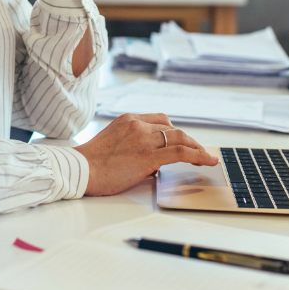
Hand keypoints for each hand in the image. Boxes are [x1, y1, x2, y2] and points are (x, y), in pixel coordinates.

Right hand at [74, 113, 217, 196]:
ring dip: (196, 148)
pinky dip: (198, 155)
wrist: (80, 170)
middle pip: (172, 128)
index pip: (160, 120)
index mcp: (128, 119)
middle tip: (198, 151)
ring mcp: (144, 139)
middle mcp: (138, 125)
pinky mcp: (149, 155)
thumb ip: (133, 146)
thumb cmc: (91, 163)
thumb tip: (151, 164)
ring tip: (206, 157)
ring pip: (180, 138)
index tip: (182, 141)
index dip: (174, 131)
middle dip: (188, 140)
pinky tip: (208, 161)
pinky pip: (181, 152)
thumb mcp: (113, 144)